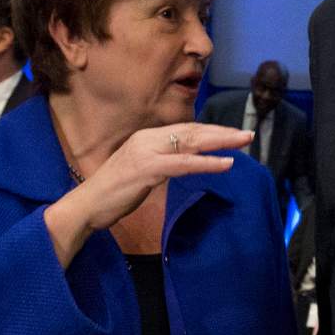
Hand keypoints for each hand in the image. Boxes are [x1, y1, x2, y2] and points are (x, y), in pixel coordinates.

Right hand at [44, 123, 253, 266]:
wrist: (86, 205)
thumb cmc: (114, 193)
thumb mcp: (141, 171)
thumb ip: (160, 162)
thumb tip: (183, 160)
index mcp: (146, 137)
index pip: (186, 129)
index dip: (211, 131)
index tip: (233, 134)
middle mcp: (147, 139)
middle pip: (192, 131)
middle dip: (222, 133)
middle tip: (248, 134)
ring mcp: (147, 152)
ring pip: (191, 142)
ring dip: (221, 142)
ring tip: (244, 143)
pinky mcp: (147, 169)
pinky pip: (184, 164)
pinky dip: (207, 162)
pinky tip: (226, 163)